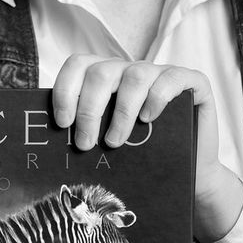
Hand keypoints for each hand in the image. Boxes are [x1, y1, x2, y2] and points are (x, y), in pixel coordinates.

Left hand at [52, 56, 242, 242]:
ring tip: (115, 142)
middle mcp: (132, 70)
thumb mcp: (107, 140)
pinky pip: (172, 78)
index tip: (61, 122)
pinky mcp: (192, 82)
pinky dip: (157, 98)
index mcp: (108, 78)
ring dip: (120, 112)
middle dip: (89, 110)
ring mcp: (162, 73)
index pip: (78, 65)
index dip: (66, 90)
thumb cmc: (142, 159)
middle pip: (102, 72)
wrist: (187, 177)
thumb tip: (50, 136)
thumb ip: (86, 129)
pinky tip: (148, 119)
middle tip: (85, 145)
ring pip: (135, 75)